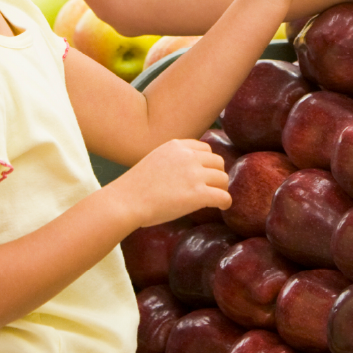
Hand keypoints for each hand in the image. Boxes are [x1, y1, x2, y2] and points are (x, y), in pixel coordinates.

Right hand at [110, 139, 230, 227]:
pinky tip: (222, 207)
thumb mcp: (155, 159)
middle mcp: (188, 156)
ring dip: (221, 188)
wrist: (127, 200)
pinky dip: (225, 202)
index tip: (206, 174)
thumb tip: (187, 171)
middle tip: (212, 188)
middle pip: (218, 162)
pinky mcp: (198, 194)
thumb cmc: (136, 186)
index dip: (208, 163)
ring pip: (223, 178)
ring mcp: (194, 174)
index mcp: (177, 146)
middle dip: (217, 175)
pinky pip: (223, 196)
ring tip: (216, 198)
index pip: (206, 149)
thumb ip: (173, 159)